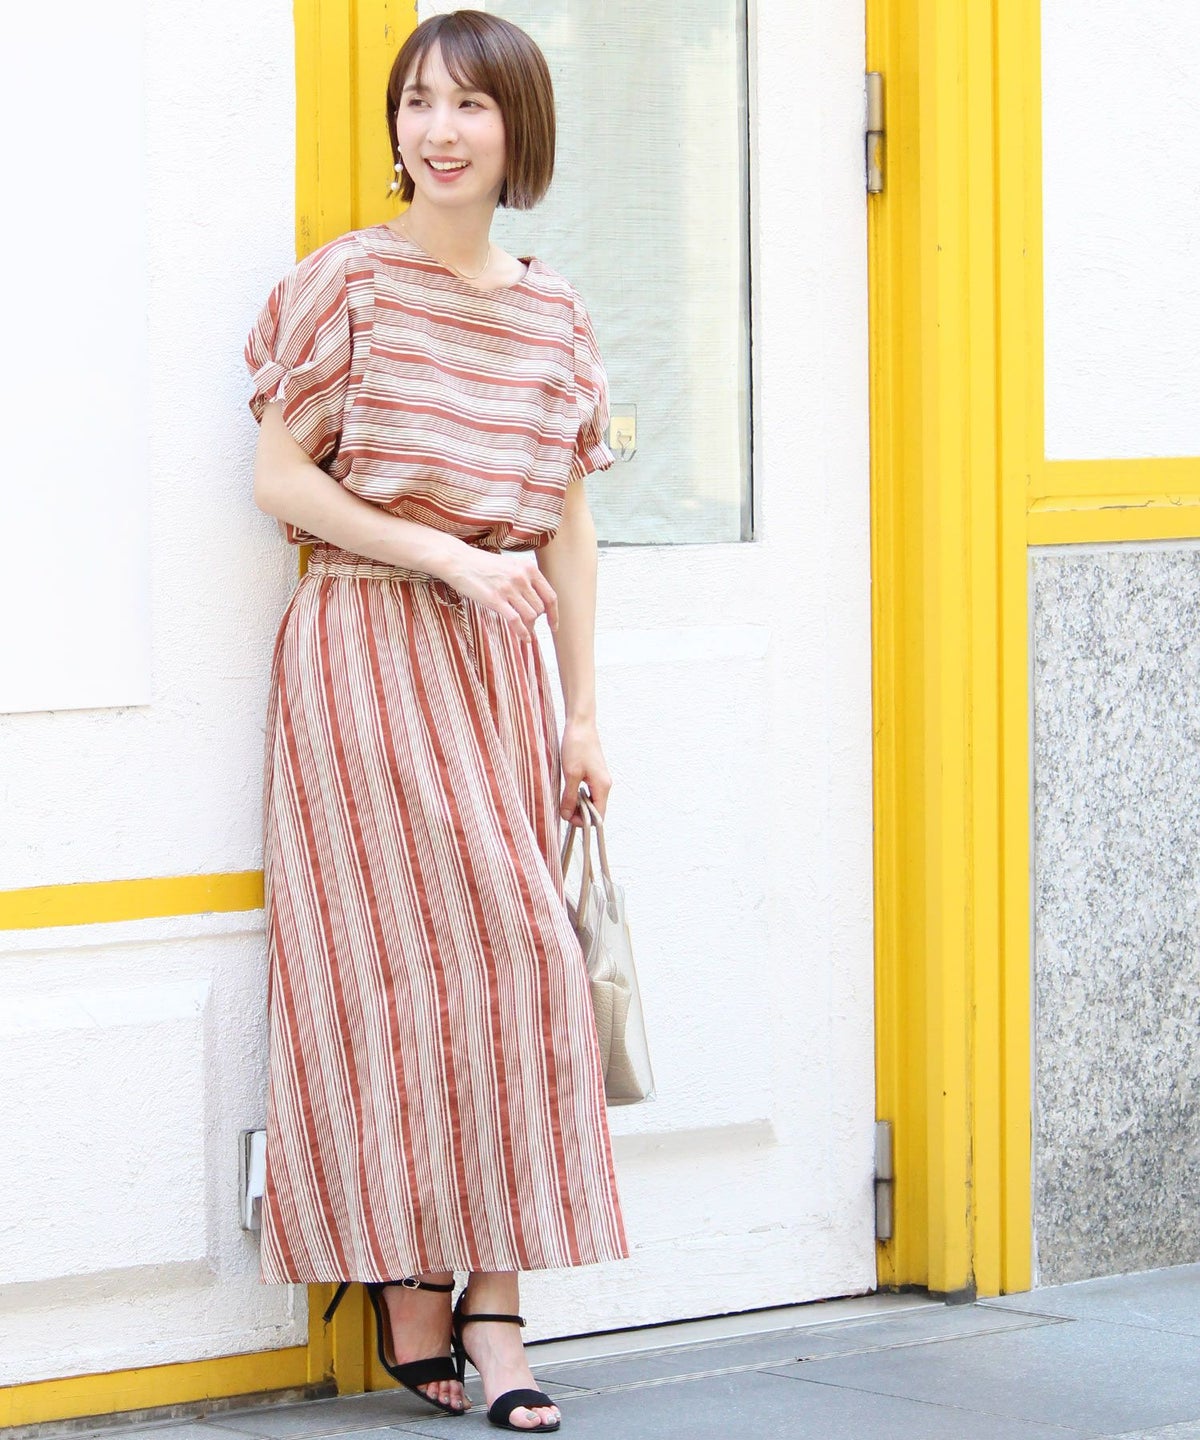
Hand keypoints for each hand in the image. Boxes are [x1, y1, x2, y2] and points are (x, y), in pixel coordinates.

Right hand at [442, 546, 558, 644]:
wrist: (459, 561)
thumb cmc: (483, 565)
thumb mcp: (511, 566)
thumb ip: (526, 581)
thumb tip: (539, 606)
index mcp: (528, 568)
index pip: (550, 596)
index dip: (554, 614)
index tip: (554, 626)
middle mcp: (521, 577)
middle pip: (540, 609)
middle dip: (536, 620)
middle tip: (528, 626)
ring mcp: (508, 588)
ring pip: (530, 616)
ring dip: (529, 626)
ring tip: (524, 631)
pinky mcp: (495, 599)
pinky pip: (516, 621)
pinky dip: (523, 633)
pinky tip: (525, 639)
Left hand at [560, 720, 610, 825]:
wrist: (581, 725)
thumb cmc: (577, 746)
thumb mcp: (570, 774)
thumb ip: (569, 797)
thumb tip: (567, 816)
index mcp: (602, 787)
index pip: (599, 817)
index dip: (584, 822)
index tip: (567, 817)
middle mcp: (605, 785)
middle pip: (596, 810)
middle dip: (580, 814)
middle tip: (563, 809)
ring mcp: (600, 779)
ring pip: (591, 801)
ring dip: (578, 805)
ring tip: (564, 800)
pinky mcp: (594, 774)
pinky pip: (589, 792)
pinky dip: (579, 796)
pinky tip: (567, 790)